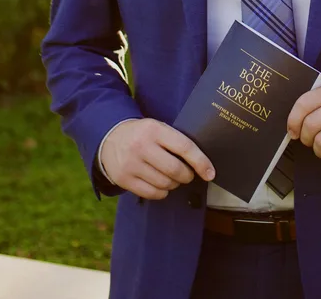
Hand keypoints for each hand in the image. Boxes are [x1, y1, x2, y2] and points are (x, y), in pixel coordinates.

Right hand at [100, 118, 214, 199]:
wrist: (110, 137)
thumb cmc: (142, 134)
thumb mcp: (157, 128)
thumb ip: (175, 140)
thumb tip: (201, 162)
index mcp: (154, 129)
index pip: (184, 147)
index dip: (201, 162)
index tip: (210, 173)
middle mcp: (142, 146)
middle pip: (175, 169)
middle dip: (187, 176)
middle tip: (188, 174)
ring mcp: (131, 164)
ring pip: (164, 183)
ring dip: (174, 184)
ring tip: (173, 178)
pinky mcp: (123, 179)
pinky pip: (151, 193)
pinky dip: (162, 193)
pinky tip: (162, 186)